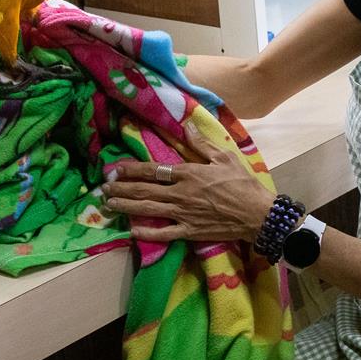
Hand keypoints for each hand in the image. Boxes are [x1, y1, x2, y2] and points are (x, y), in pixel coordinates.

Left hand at [104, 122, 277, 243]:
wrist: (257, 214)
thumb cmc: (242, 183)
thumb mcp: (224, 157)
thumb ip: (202, 144)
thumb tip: (186, 126)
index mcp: (189, 174)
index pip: (154, 170)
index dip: (133, 169)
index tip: (116, 168)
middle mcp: (181, 194)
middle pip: (145, 190)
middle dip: (122, 188)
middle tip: (103, 187)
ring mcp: (183, 214)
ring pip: (148, 210)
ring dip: (126, 206)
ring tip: (109, 204)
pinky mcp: (189, 231)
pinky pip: (163, 233)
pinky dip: (147, 232)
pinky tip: (132, 231)